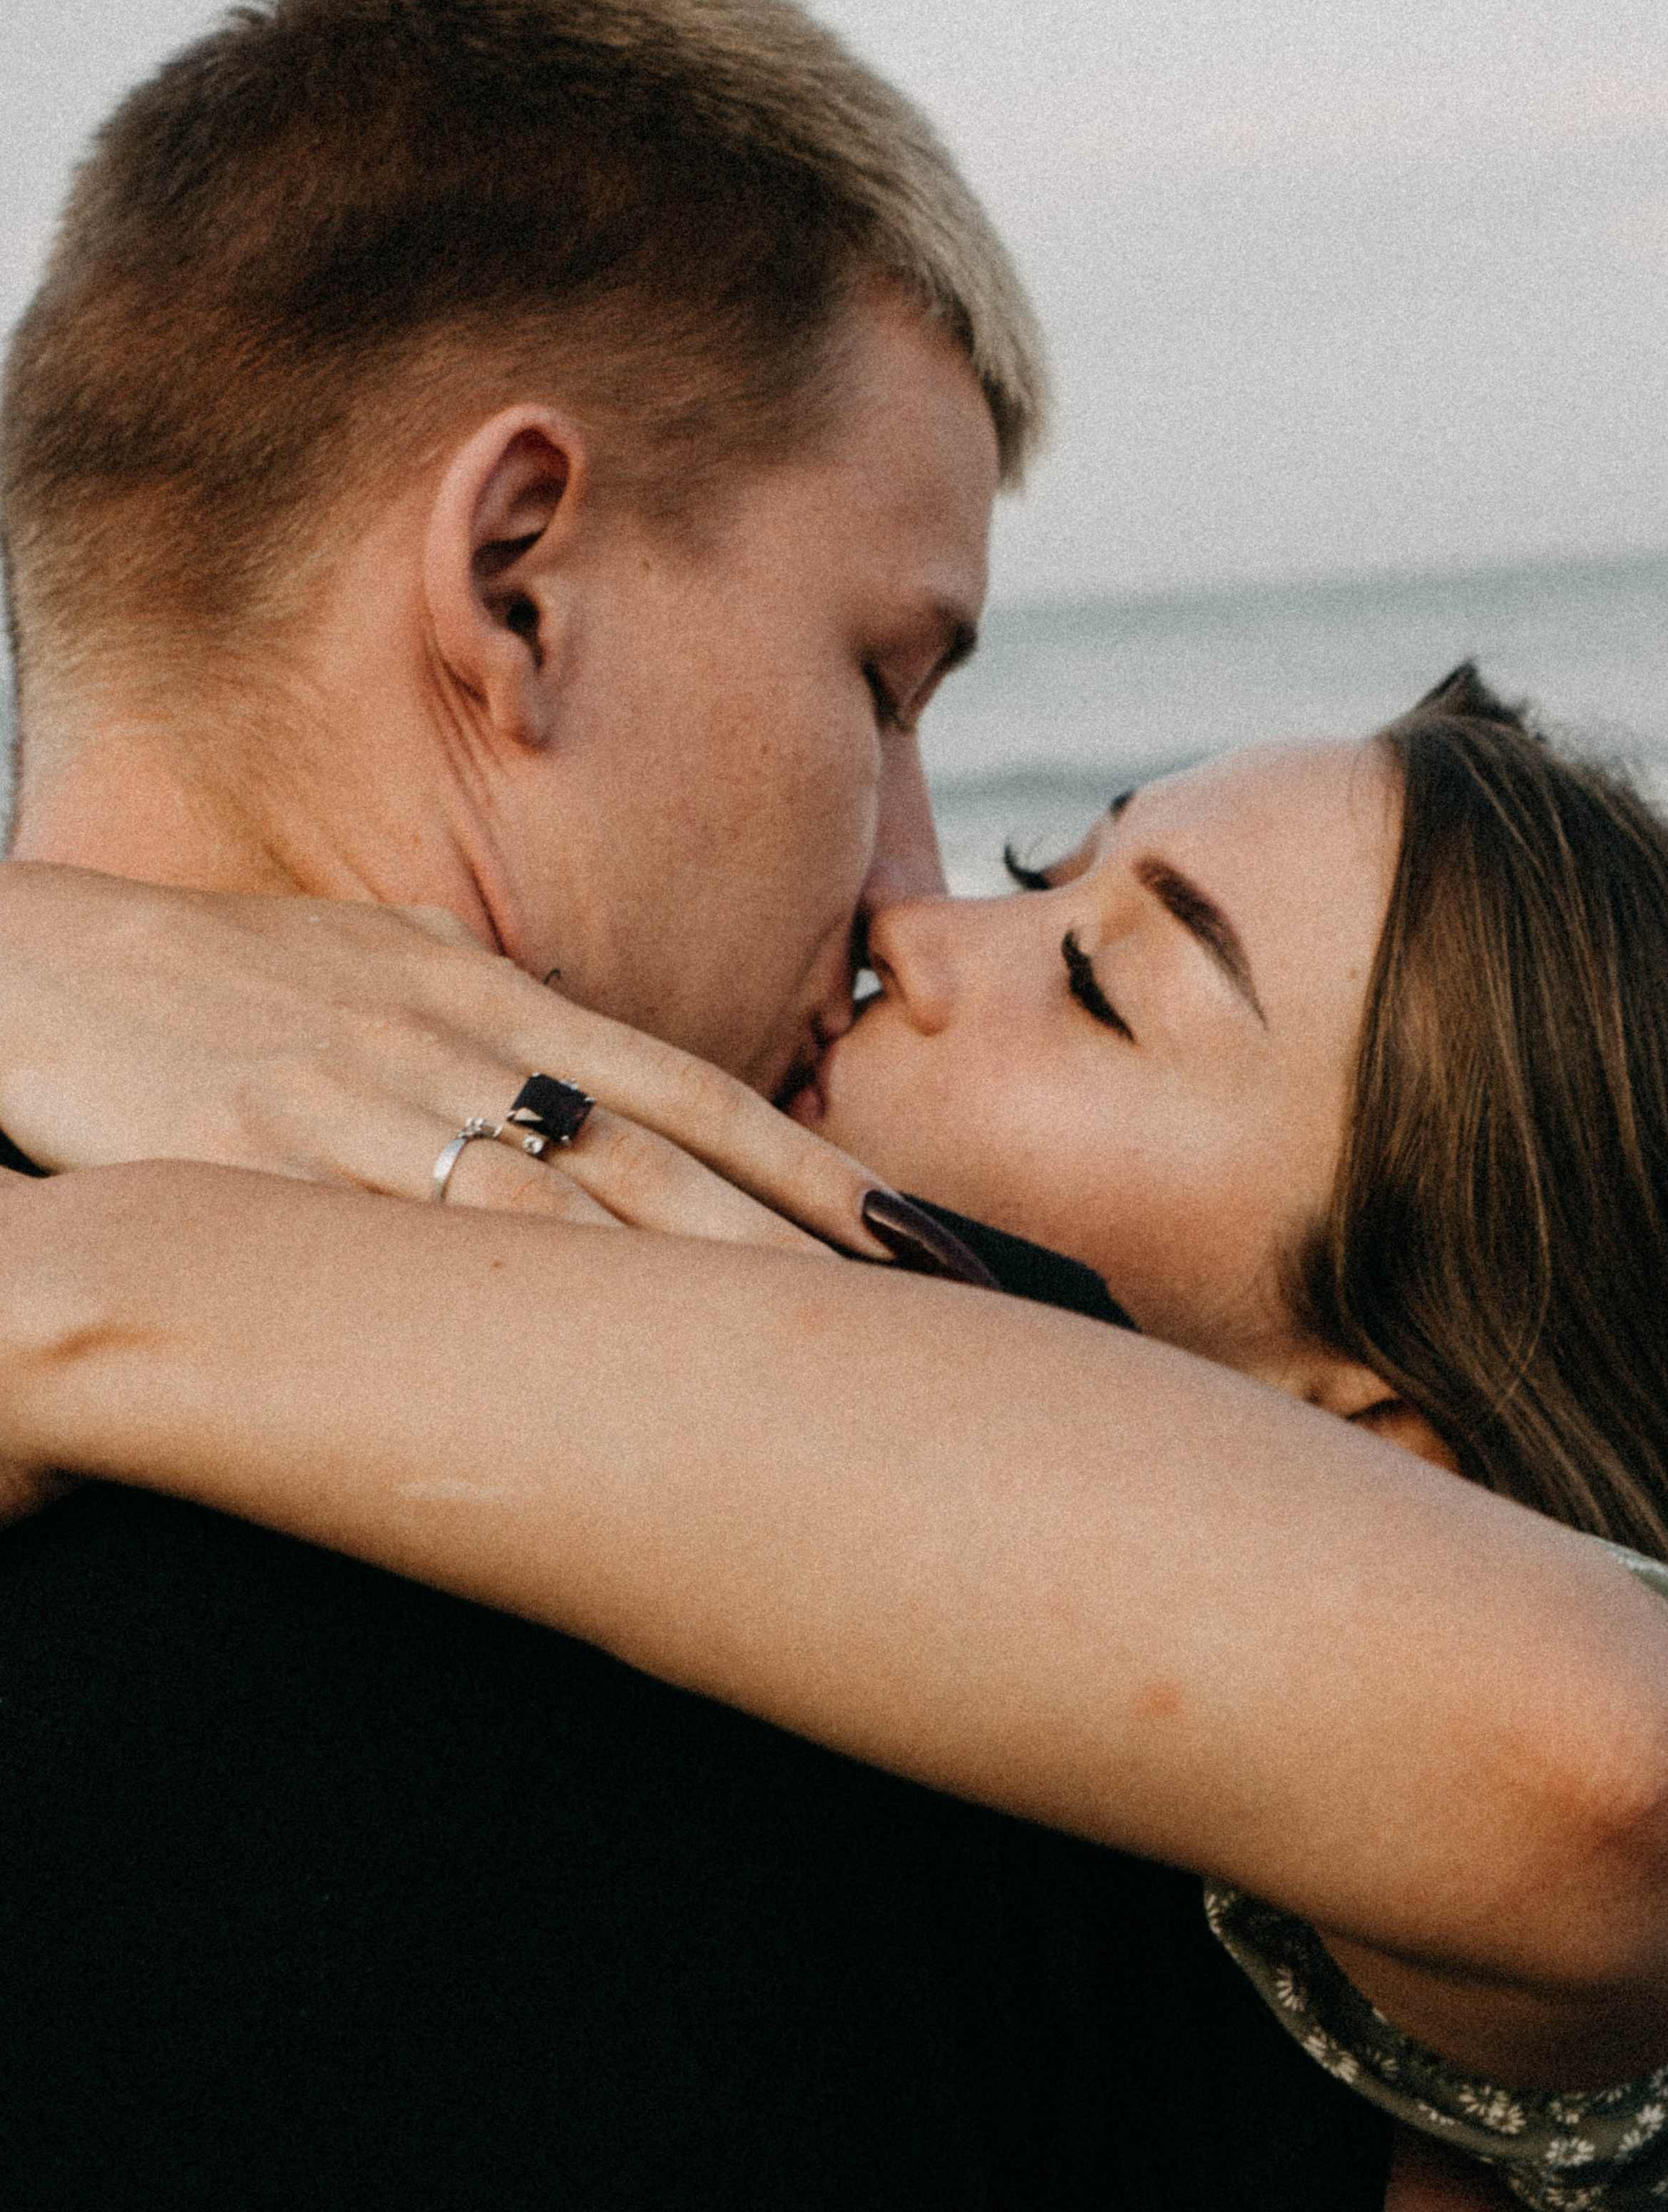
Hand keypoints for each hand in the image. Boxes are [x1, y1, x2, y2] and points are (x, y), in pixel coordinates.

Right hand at [0, 866, 969, 1267]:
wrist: (36, 961)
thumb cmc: (217, 974)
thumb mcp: (375, 963)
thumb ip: (491, 1013)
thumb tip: (587, 1054)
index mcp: (485, 993)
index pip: (687, 1086)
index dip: (808, 1161)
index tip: (912, 1230)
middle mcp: (445, 1043)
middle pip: (649, 1160)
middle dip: (786, 1246)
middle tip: (911, 1320)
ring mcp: (352, 1107)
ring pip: (549, 1210)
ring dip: (680, 1287)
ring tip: (798, 1362)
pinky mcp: (253, 1169)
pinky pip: (396, 1252)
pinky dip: (499, 1310)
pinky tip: (579, 1373)